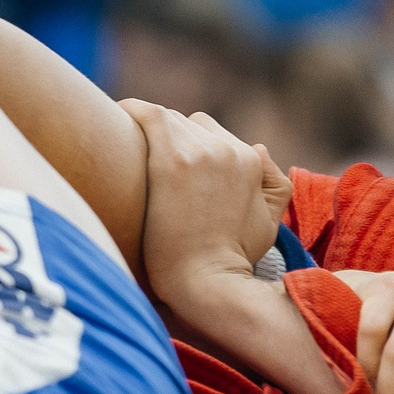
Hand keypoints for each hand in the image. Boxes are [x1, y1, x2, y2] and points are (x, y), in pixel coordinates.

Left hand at [122, 100, 290, 311]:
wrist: (205, 282)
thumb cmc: (232, 260)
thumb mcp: (270, 224)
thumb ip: (274, 183)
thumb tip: (258, 147)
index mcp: (250, 160)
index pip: (213, 133)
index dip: (191, 148)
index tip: (172, 163)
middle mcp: (228, 149)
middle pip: (190, 124)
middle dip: (173, 139)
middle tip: (148, 161)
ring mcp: (200, 153)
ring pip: (169, 121)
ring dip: (150, 132)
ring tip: (128, 145)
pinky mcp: (171, 162)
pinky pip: (149, 115)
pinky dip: (133, 112)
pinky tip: (119, 118)